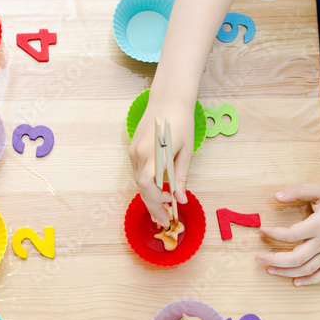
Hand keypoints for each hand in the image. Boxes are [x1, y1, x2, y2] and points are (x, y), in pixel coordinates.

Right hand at [128, 96, 193, 226]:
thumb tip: (181, 199)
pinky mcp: (133, 148)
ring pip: (138, 181)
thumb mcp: (186, 150)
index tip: (171, 205)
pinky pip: (138, 172)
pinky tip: (156, 191)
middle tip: (164, 221)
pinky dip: (146, 185)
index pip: (147, 185)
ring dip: (149, 197)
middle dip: (153, 206)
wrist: (168, 98)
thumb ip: (181, 175)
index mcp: (154, 153)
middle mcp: (139, 153)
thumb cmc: (181, 122)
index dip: (157, 200)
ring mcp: (133, 151)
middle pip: (141, 187)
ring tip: (161, 211)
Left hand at [256, 183, 319, 285]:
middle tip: (258, 258)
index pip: (292, 234)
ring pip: (307, 269)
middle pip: (297, 257)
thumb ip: (298, 191)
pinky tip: (295, 282)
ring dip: (286, 272)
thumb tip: (277, 196)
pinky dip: (309, 281)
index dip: (274, 234)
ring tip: (269, 269)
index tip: (261, 231)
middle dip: (274, 260)